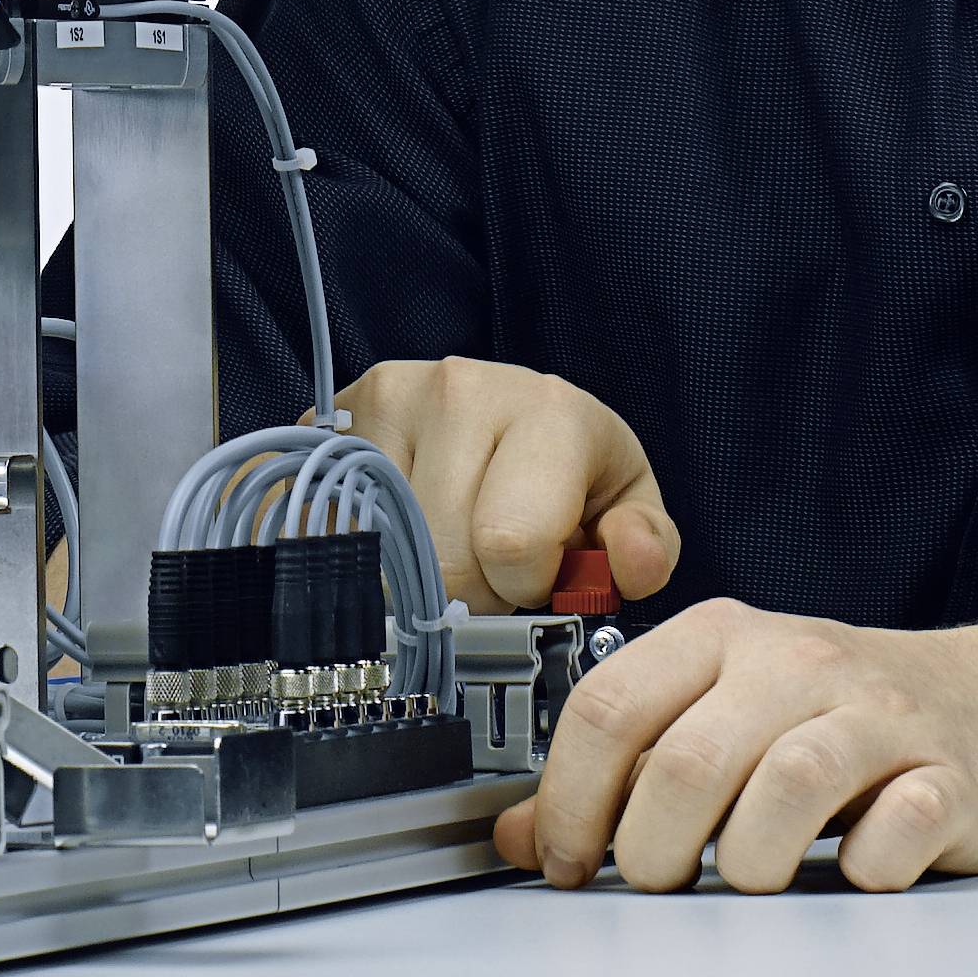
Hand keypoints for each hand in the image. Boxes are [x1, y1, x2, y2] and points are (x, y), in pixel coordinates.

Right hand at [342, 356, 682, 609]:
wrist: (503, 410)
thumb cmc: (569, 471)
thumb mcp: (624, 505)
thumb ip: (644, 546)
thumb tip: (634, 564)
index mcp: (549, 410)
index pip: (510, 543)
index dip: (524, 585)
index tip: (535, 573)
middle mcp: (462, 388)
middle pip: (443, 558)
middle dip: (472, 588)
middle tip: (490, 564)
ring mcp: (388, 397)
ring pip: (387, 550)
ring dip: (416, 570)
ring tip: (450, 540)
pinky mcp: (333, 417)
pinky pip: (335, 526)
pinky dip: (368, 549)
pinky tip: (402, 529)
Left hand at [492, 596, 977, 894]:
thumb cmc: (842, 714)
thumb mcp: (723, 715)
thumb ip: (624, 767)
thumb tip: (518, 837)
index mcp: (725, 636)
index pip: (611, 706)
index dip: (570, 799)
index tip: (567, 861)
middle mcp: (798, 662)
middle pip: (687, 762)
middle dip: (651, 851)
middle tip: (659, 884)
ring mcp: (882, 718)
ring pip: (785, 790)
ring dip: (748, 865)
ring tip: (748, 882)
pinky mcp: (953, 778)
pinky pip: (896, 834)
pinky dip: (863, 870)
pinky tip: (852, 872)